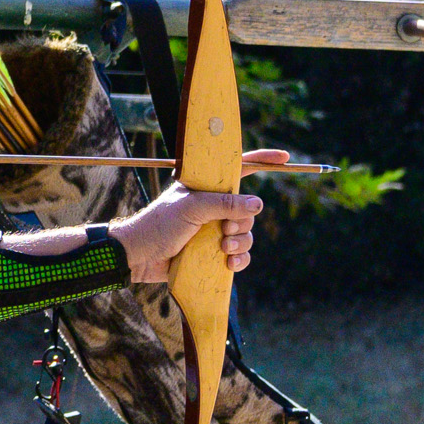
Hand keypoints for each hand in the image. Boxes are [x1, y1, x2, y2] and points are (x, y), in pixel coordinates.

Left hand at [110, 149, 283, 282]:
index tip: (285, 158)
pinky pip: (240, 255)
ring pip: (246, 234)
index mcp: (205, 187)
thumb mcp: (192, 207)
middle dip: (242, 221)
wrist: (138, 256)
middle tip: (223, 230)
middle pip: (247, 209)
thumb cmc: (159, 225)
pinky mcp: (212, 253)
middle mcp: (212, 207)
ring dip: (240, 242)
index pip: (238, 168)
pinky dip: (239, 260)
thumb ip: (225, 204)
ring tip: (222, 248)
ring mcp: (213, 230)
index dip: (261, 161)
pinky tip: (229, 264)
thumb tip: (258, 204)